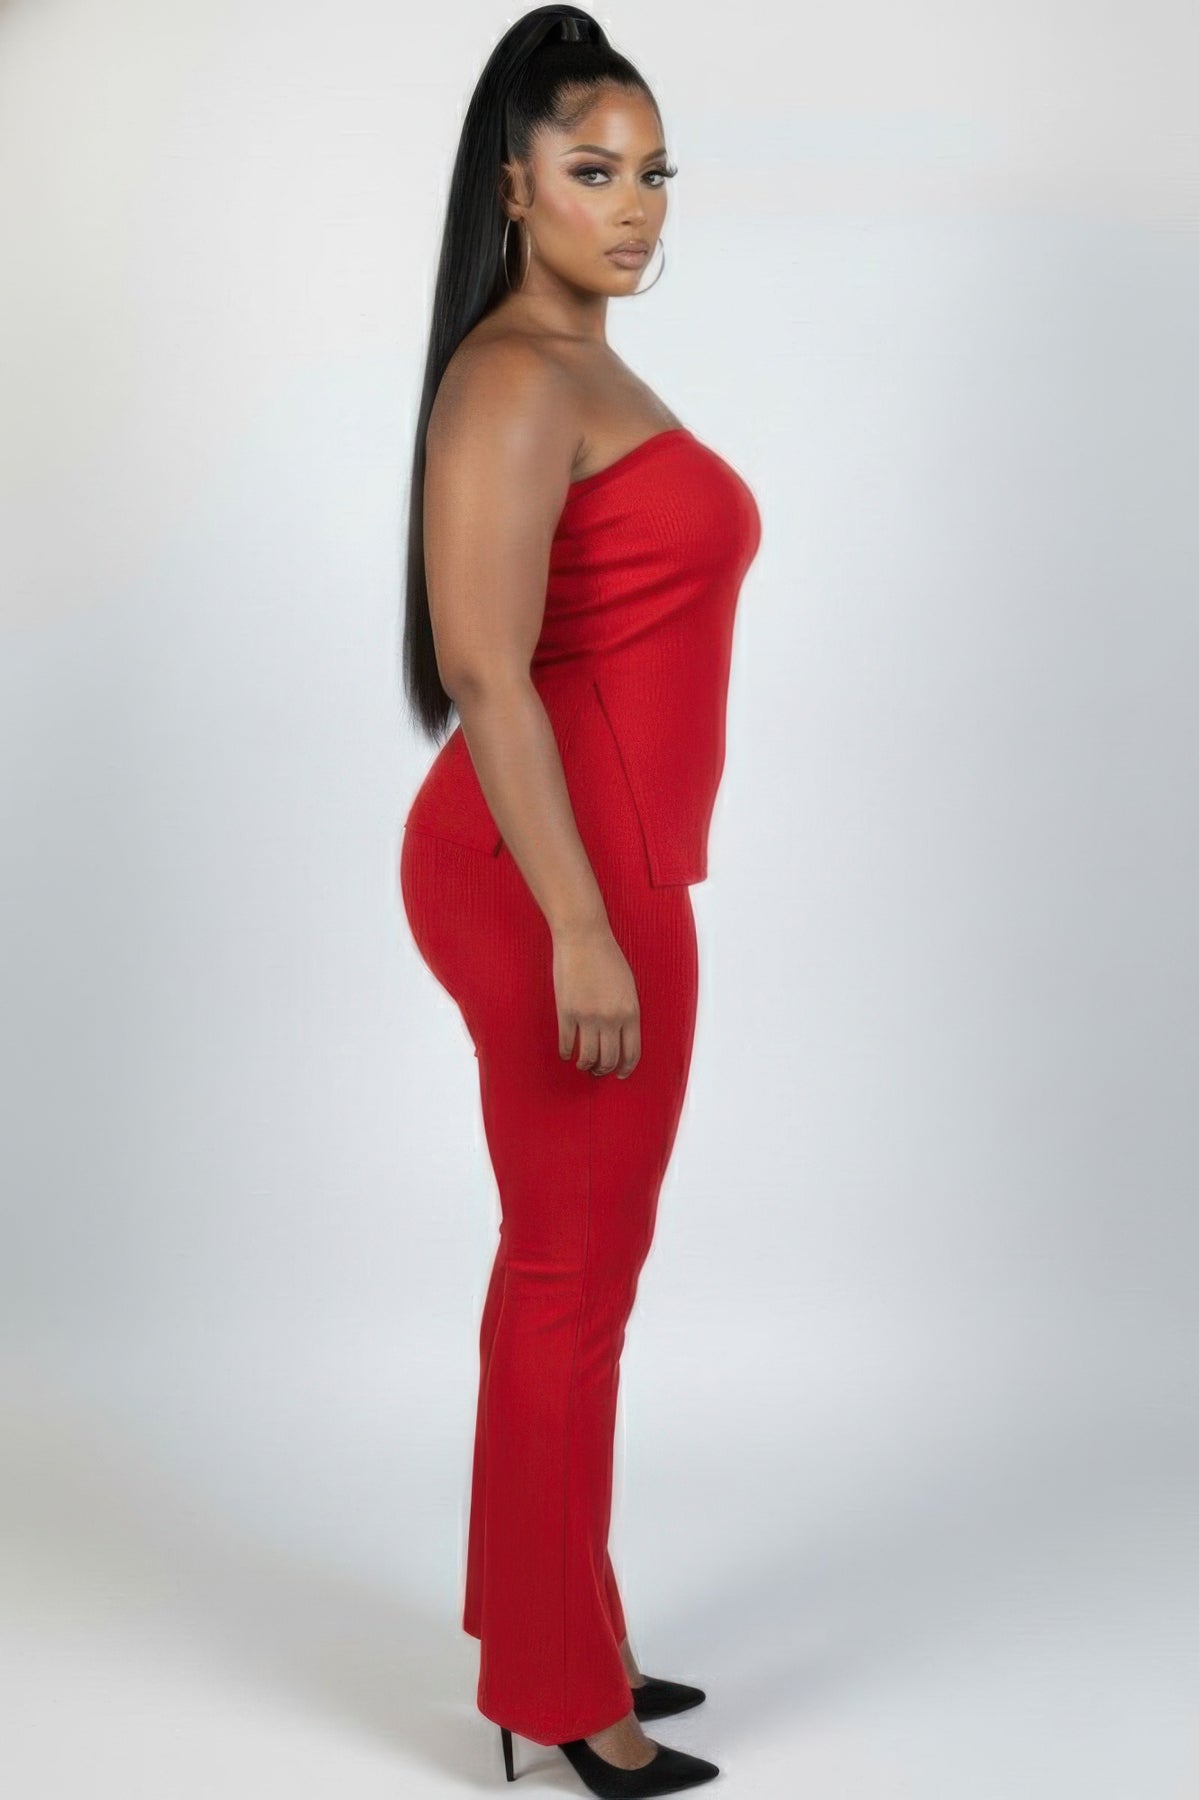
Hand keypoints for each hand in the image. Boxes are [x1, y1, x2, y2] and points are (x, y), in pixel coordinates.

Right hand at [552, 919, 640, 1077]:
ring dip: (585, 1065)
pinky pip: (566, 1042)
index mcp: (630, 1012)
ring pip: (588, 1056)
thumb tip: (621, 1035)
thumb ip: (627, 1012)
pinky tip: (566, 1054)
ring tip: (583, 1065)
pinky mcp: (566, 1012)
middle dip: (604, 1070)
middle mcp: (611, 1019)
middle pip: (609, 1058)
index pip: (632, 1052)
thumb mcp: (628, 986)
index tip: (620, 1074)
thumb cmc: (607, 957)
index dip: (626, 1068)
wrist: (583, 937)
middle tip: (599, 1072)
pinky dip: (566, 1052)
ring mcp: (587, 1017)